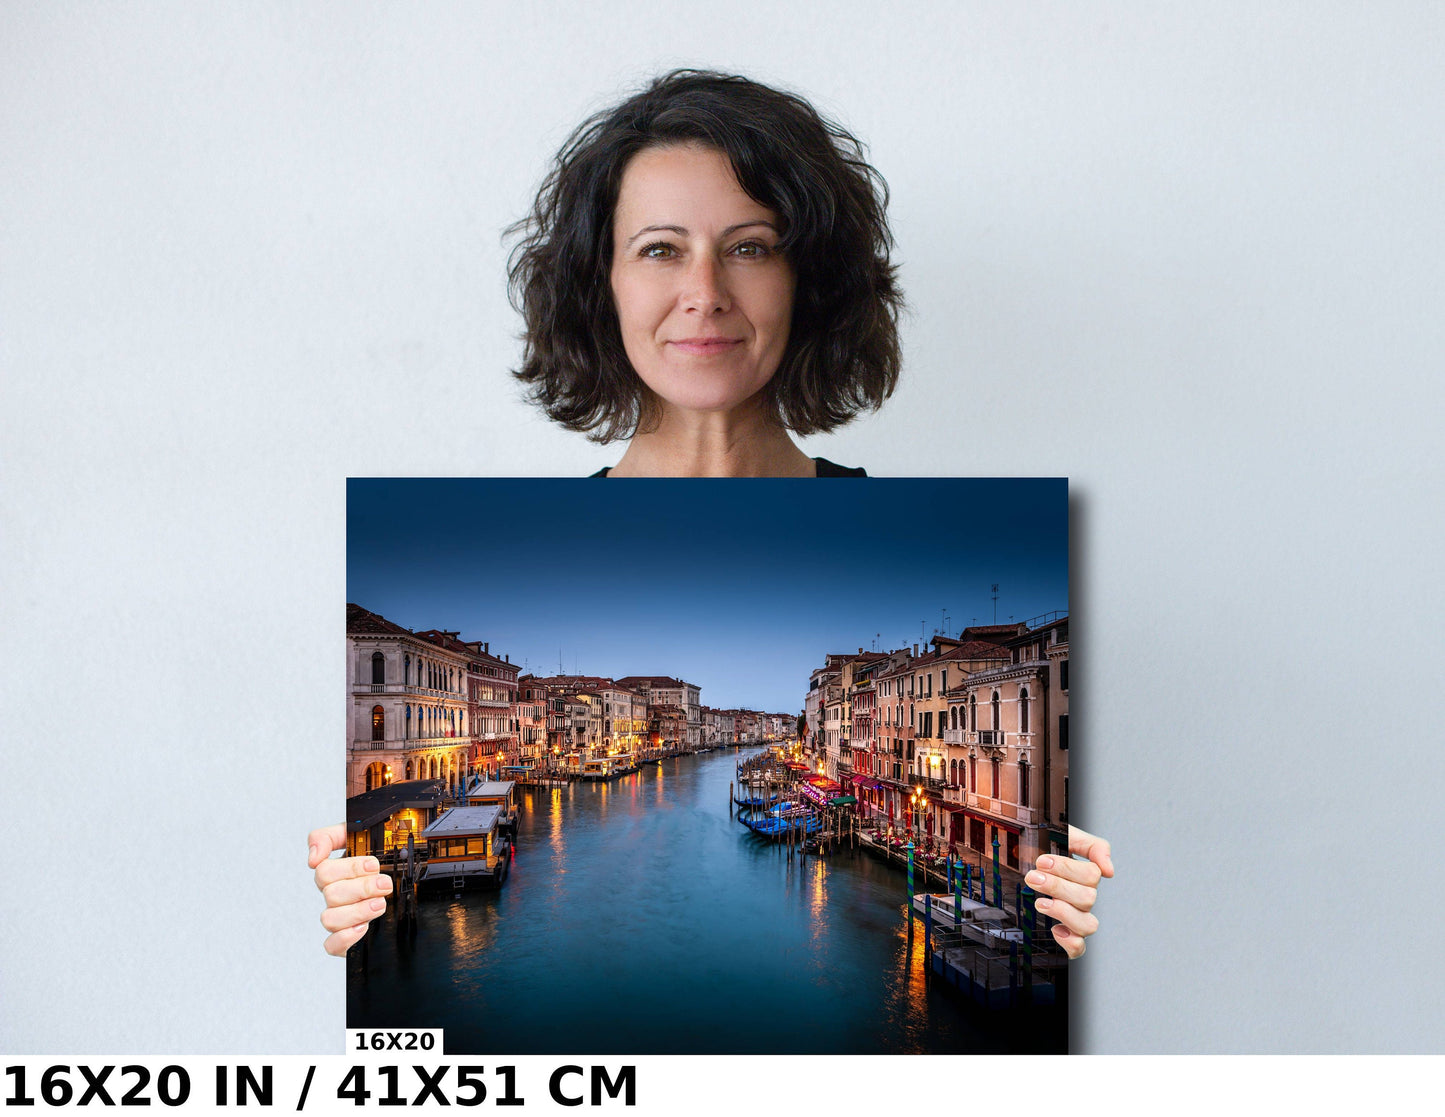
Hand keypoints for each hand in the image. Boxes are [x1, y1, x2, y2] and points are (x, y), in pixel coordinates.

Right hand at [308, 824, 391, 956]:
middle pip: (331, 894)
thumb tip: (313, 856)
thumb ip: (332, 836)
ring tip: (379, 904)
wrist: (402, 882)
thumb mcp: (359, 836)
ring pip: (330, 919)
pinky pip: (332, 945)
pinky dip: (345, 938)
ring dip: (357, 911)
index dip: (350, 868)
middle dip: (362, 888)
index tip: (373, 865)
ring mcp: (340, 917)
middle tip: (383, 884)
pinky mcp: (346, 938)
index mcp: (335, 874)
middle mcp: (335, 896)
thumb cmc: (379, 861)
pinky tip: (363, 928)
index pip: (324, 870)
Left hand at [1027, 825, 1113, 958]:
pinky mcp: (1065, 934)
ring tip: (1040, 902)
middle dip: (1057, 887)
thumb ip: (1092, 846)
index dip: (1067, 869)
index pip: (1092, 875)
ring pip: (1088, 925)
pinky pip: (1078, 948)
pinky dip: (1070, 942)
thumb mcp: (1066, 836)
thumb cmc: (1042, 848)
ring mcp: (1076, 917)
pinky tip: (1055, 929)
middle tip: (1033, 877)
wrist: (1017, 860)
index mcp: (1085, 876)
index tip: (1042, 861)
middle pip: (1088, 899)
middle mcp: (1084, 898)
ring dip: (1063, 912)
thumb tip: (1109, 870)